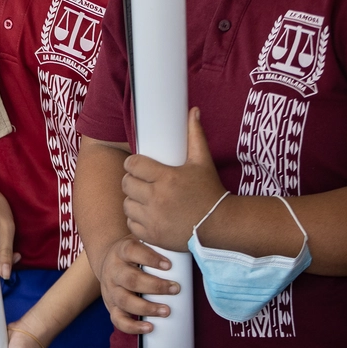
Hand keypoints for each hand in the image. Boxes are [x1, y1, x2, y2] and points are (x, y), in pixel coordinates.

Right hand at [96, 234, 180, 334]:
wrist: (108, 261)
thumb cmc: (134, 253)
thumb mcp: (141, 241)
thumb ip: (158, 243)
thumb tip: (189, 244)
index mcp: (122, 251)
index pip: (132, 251)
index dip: (150, 258)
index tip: (169, 265)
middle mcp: (113, 270)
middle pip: (130, 280)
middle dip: (154, 286)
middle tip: (176, 289)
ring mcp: (110, 289)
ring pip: (124, 301)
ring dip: (146, 308)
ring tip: (166, 311)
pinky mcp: (110, 305)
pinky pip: (118, 319)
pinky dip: (132, 327)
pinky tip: (149, 328)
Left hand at [122, 109, 225, 251]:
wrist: (220, 225)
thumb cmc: (210, 192)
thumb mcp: (203, 162)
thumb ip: (195, 136)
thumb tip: (194, 111)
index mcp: (167, 178)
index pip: (133, 165)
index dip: (133, 164)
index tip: (138, 166)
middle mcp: (158, 198)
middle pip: (126, 183)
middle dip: (132, 181)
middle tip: (141, 181)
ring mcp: (154, 219)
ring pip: (126, 204)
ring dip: (133, 200)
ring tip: (144, 198)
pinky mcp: (153, 235)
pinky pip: (131, 224)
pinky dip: (136, 220)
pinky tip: (147, 214)